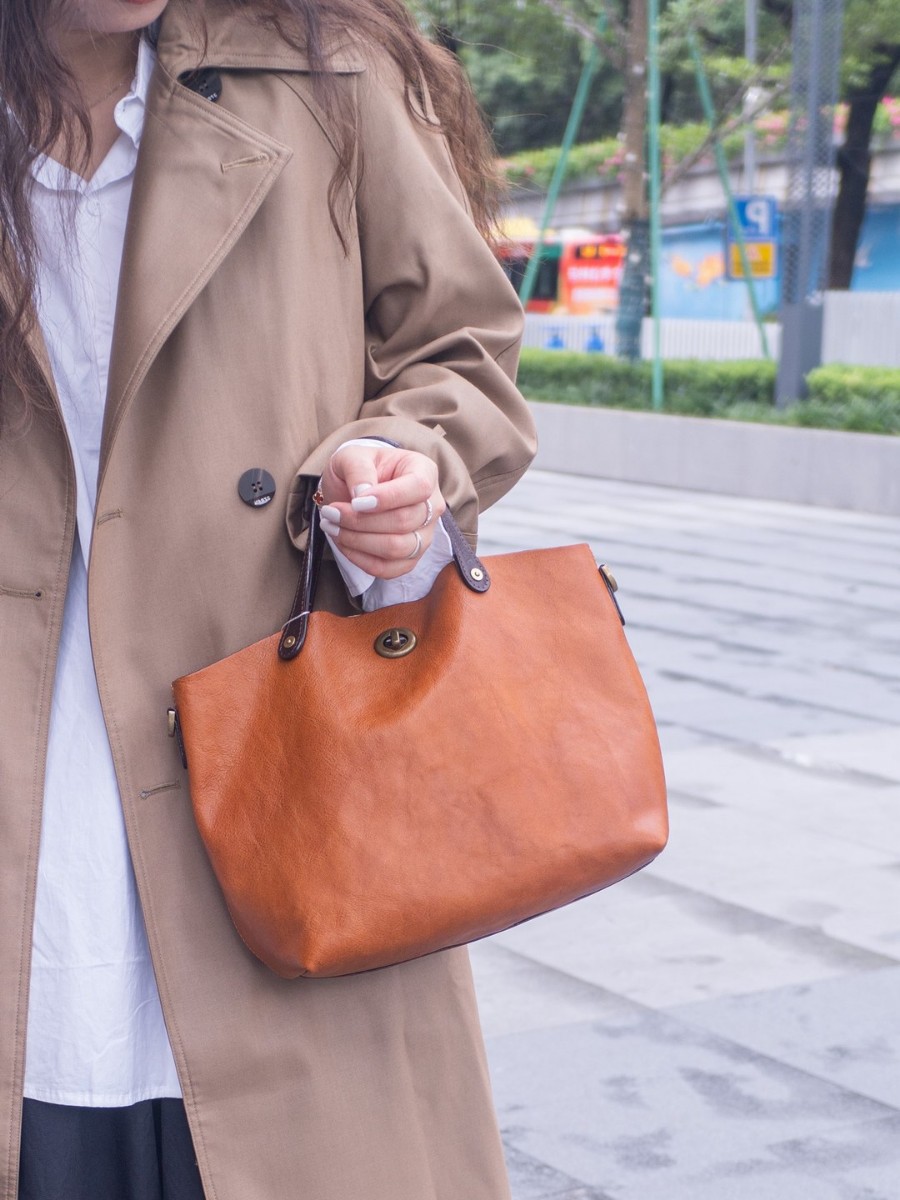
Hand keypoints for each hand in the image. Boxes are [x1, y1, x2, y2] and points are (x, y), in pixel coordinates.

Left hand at [317, 444, 446, 578]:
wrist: (355, 490)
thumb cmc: (359, 469)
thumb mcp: (352, 456)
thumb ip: (358, 469)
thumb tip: (362, 495)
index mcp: (424, 472)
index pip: (418, 487)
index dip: (388, 498)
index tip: (355, 502)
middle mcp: (432, 506)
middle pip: (404, 521)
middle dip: (361, 521)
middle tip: (330, 512)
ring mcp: (424, 535)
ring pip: (397, 548)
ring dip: (358, 541)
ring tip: (331, 526)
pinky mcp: (410, 558)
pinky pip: (388, 569)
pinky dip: (360, 559)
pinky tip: (342, 542)